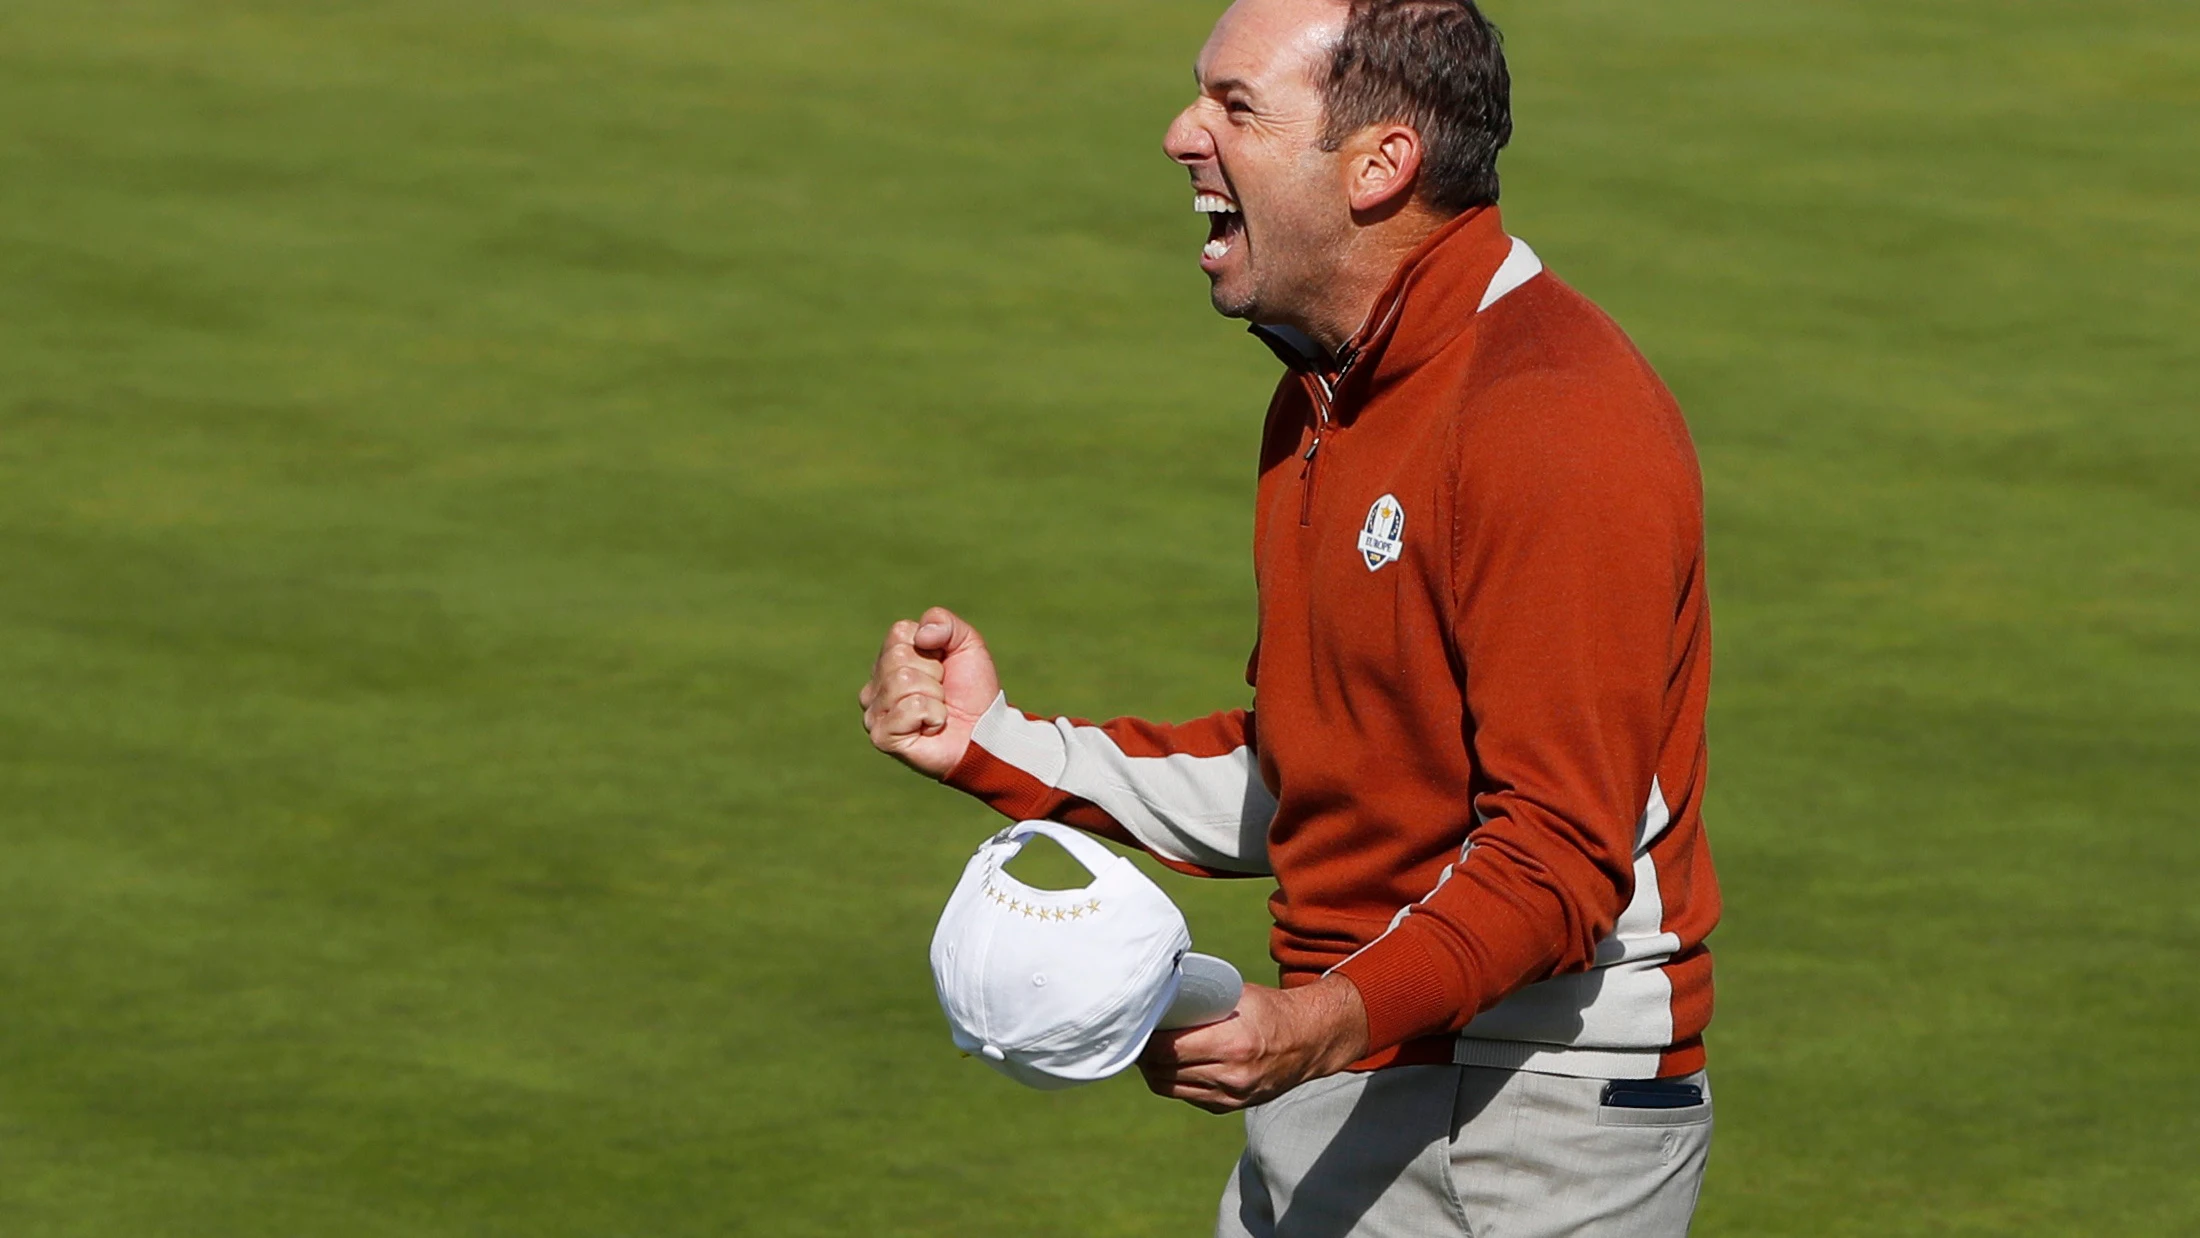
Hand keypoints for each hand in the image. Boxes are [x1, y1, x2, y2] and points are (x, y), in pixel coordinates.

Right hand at [858, 606, 1001, 778]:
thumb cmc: (972, 690)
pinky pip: (910, 707)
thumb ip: (944, 623)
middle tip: (942, 692)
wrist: (985, 732)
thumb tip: (921, 636)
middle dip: (933, 674)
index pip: (898, 633)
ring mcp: (874, 712)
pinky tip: (932, 727)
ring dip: (935, 696)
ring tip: (938, 709)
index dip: (932, 648)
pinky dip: (933, 715)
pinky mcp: (882, 736)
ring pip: (902, 681)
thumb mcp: (967, 644)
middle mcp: (875, 685)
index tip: (943, 667)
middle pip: (898, 657)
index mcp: (889, 660)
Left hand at [1137, 973, 1369, 1113]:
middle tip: (1136, 1035)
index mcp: (1233, 1044)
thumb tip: (1159, 994)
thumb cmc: (1269, 1010)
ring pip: (1169, 1087)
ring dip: (1153, 1070)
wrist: (1308, 1041)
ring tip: (1147, 1050)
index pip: (1168, 1050)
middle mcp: (1232, 1075)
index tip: (1137, 1024)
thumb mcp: (1238, 996)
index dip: (1145, 1039)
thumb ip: (1202, 1001)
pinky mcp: (1230, 1106)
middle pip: (1163, 1071)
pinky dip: (1172, 1081)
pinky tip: (1170, 1064)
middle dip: (1144, 1054)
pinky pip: (1187, 1095)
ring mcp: (1231, 1096)